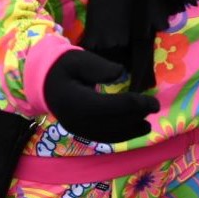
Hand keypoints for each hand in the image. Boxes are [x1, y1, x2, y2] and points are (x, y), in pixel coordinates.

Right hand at [42, 49, 159, 143]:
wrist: (44, 82)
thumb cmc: (63, 67)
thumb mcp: (79, 60)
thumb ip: (100, 67)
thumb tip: (121, 73)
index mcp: (75, 101)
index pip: (110, 107)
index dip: (134, 105)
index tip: (153, 101)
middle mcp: (75, 120)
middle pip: (112, 123)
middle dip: (136, 116)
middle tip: (154, 108)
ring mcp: (77, 128)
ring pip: (108, 134)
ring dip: (130, 130)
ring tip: (147, 125)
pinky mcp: (80, 131)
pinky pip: (102, 137)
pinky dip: (120, 136)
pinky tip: (133, 130)